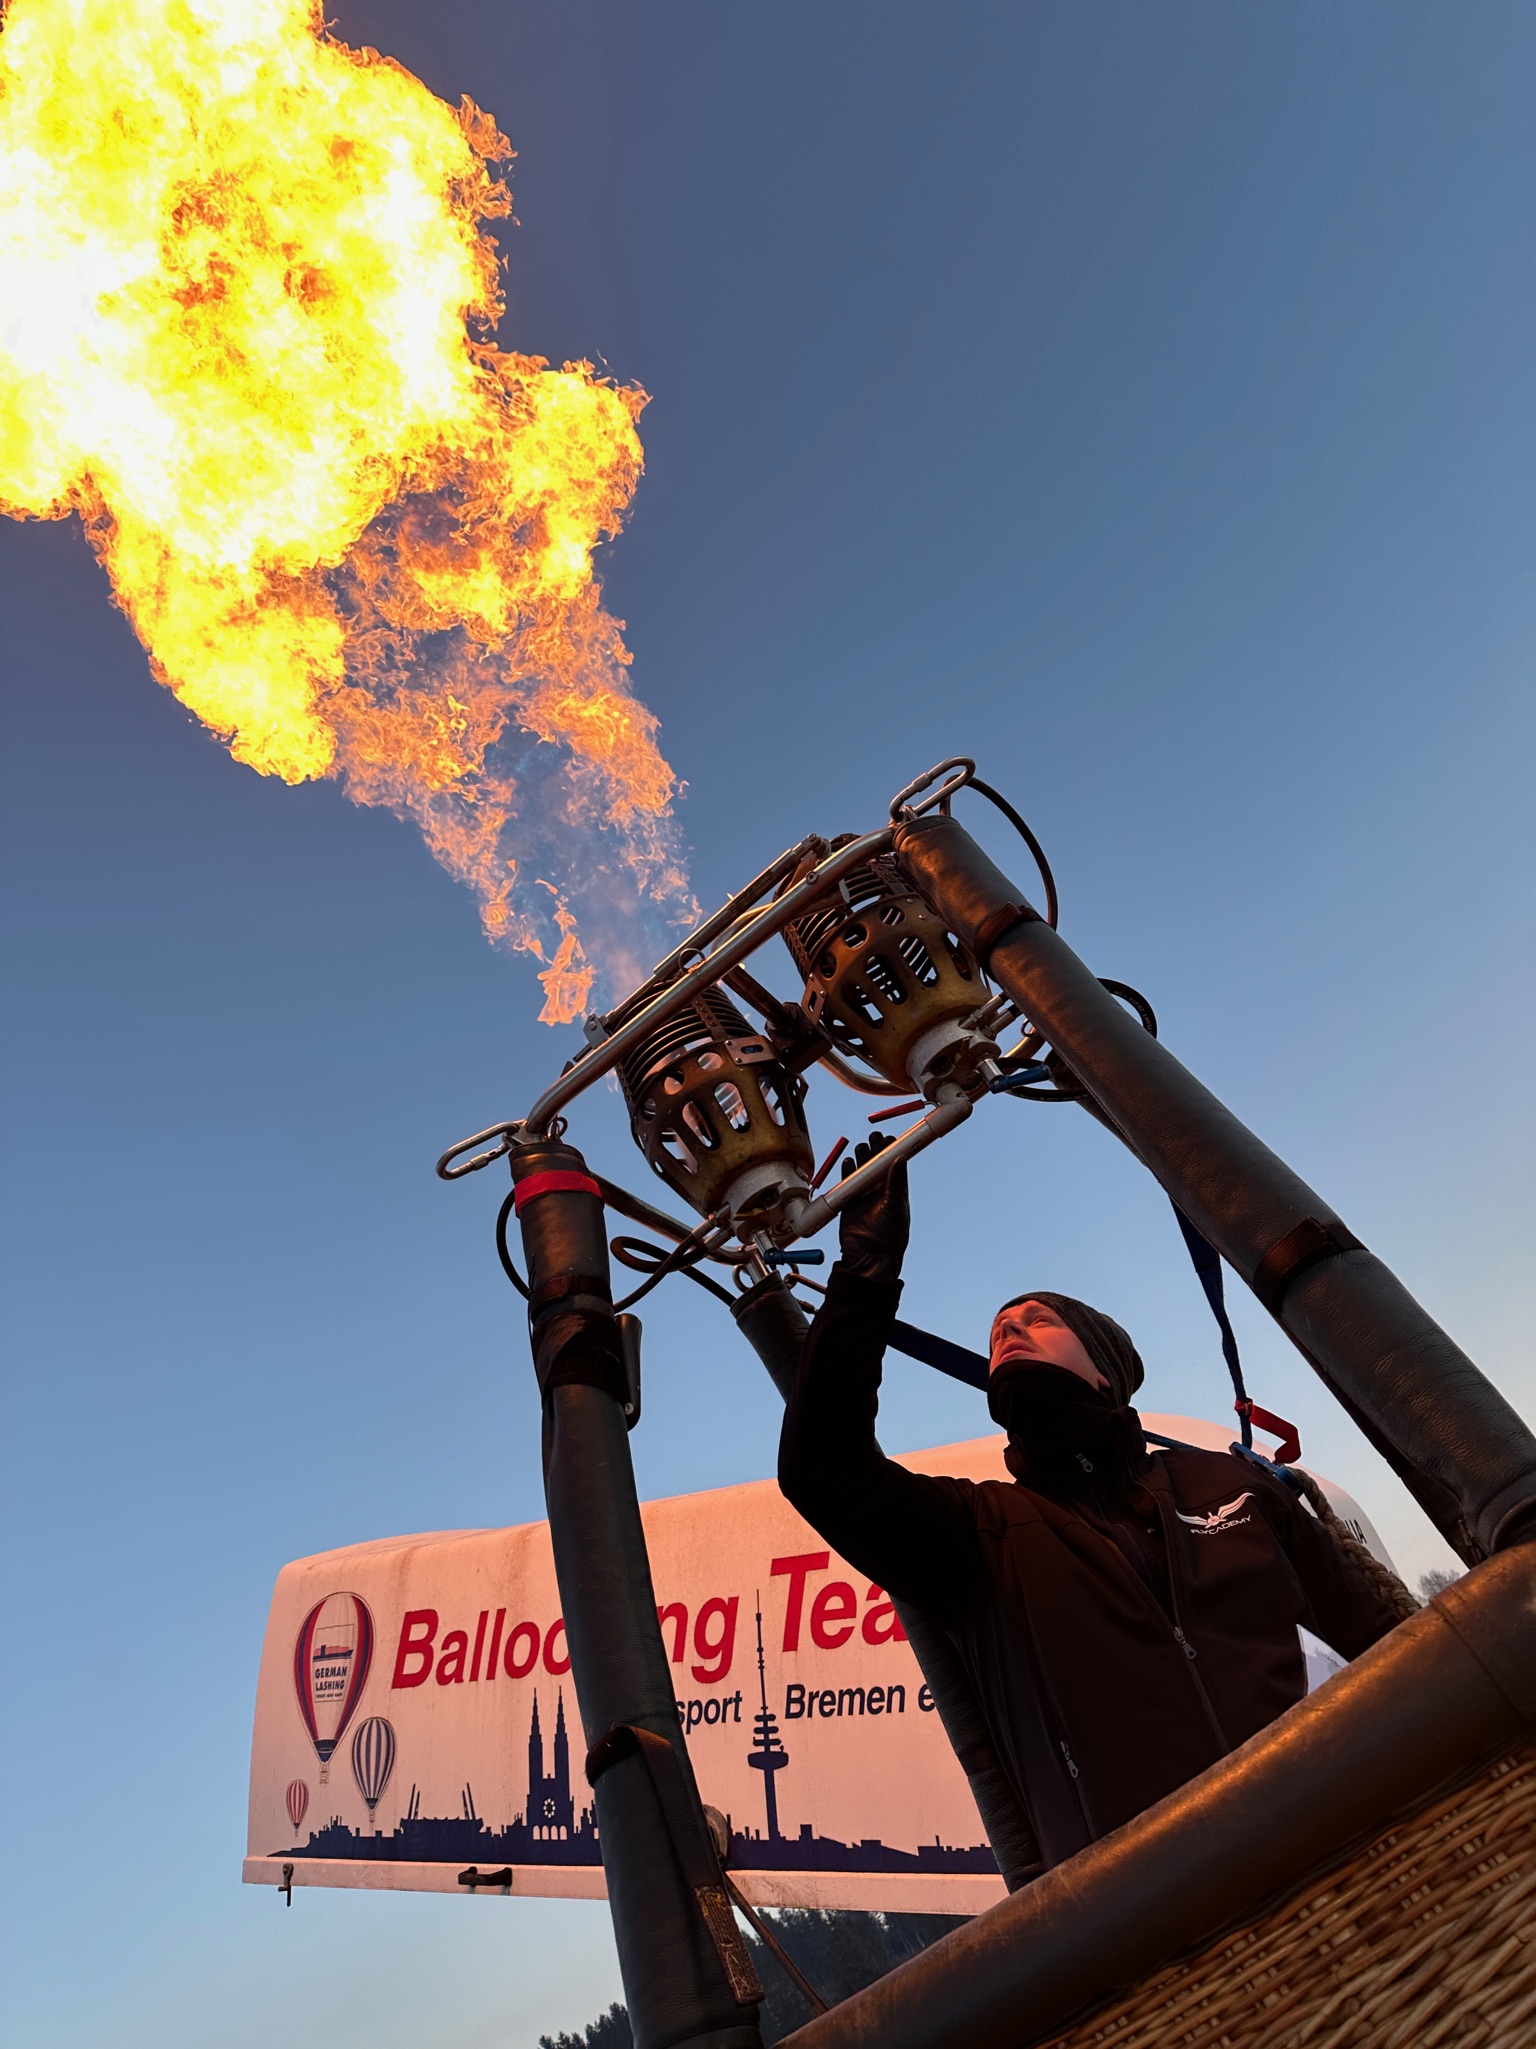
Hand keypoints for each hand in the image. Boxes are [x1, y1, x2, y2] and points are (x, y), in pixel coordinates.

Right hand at [837, 1132, 909, 1283]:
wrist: (869, 1258)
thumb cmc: (890, 1237)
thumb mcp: (896, 1207)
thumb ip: (896, 1183)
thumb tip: (900, 1158)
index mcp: (895, 1190)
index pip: (895, 1165)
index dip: (893, 1150)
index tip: (891, 1137)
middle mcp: (880, 1191)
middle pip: (876, 1164)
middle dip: (875, 1149)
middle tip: (874, 1136)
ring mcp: (864, 1196)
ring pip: (861, 1170)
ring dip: (861, 1157)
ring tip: (861, 1147)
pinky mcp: (849, 1203)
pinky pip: (847, 1182)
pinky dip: (846, 1172)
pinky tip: (848, 1163)